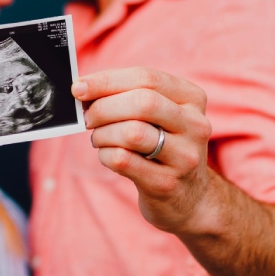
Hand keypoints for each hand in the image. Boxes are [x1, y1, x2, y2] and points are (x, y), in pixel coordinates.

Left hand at [72, 67, 212, 233]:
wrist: (188, 197)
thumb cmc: (161, 146)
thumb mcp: (157, 116)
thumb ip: (127, 96)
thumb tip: (83, 88)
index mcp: (192, 99)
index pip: (146, 78)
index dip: (107, 80)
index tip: (79, 87)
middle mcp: (195, 125)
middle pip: (142, 103)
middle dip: (103, 108)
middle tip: (87, 118)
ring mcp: (185, 157)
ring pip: (132, 132)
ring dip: (103, 133)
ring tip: (99, 138)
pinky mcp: (167, 183)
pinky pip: (123, 160)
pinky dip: (105, 155)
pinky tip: (107, 155)